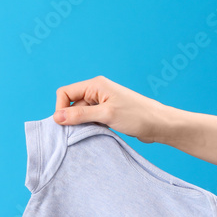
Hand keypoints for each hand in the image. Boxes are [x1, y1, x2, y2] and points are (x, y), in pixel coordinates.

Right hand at [53, 75, 171, 143]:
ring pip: (79, 113)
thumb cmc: (137, 116)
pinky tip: (99, 131)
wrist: (160, 124)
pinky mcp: (106, 112)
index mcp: (95, 85)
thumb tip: (56, 117)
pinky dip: (90, 126)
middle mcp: (96, 91)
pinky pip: (89, 119)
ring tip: (95, 130)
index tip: (66, 124)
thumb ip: (80, 115)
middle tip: (82, 130)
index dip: (61, 108)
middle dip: (72, 118)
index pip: (65, 93)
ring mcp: (101, 102)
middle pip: (71, 104)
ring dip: (82, 124)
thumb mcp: (106, 115)